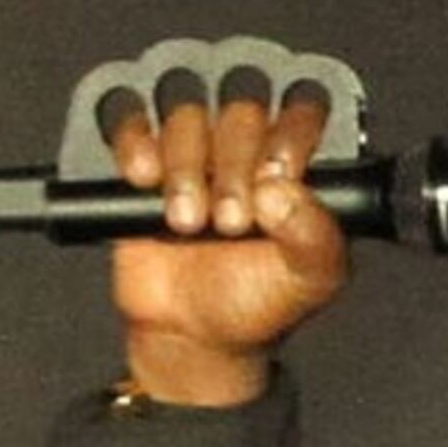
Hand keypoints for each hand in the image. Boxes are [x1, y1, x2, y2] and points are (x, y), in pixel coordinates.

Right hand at [103, 77, 354, 404]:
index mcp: (294, 162)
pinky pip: (132, 123)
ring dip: (185, 166)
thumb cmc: (255, 303)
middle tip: (230, 222)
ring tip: (187, 222)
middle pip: (241, 109)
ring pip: (187, 114)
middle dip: (234, 165)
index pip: (300, 110)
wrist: (193, 337)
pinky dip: (135, 142)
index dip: (287, 137)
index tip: (274, 182)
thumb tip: (280, 192)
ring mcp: (194, 151)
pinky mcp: (144, 164)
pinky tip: (144, 179)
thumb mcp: (309, 280)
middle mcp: (247, 147)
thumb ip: (315, 234)